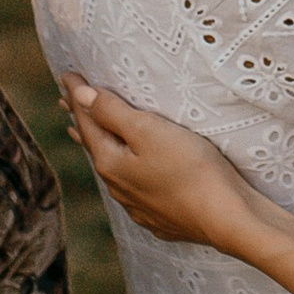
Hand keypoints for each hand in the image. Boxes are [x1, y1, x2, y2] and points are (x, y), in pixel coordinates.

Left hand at [63, 79, 256, 251]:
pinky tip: (129, 174)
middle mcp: (118, 187)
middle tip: (66, 102)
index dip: (78, 96)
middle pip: (95, 145)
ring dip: (100, 145)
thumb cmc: (191, 168)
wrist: (226, 219)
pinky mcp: (160, 216)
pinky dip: (123, 170)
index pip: (87, 121)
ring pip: (112, 168)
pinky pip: (132, 187)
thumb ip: (113, 112)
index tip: (67, 75)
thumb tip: (80, 96)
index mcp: (111, 162)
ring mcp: (138, 205)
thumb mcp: (149, 130)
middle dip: (82, 121)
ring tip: (86, 135)